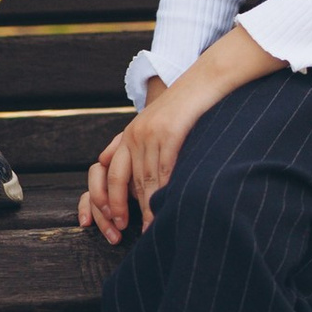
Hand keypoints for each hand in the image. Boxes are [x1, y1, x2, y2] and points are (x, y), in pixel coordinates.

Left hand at [79, 77, 204, 243]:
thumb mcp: (157, 129)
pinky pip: (164, 168)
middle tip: (122, 230)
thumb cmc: (185, 111)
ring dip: (146, 206)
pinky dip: (164, 190)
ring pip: (144, 178)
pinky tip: (166, 206)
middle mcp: (133, 135)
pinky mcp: (169, 132)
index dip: (106, 199)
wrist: (205, 81)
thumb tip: (131, 178)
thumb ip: (143, 152)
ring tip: (149, 227)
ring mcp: (150, 133)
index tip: (107, 220)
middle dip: (120, 207)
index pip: (109, 173)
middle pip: (121, 179)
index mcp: (128, 136)